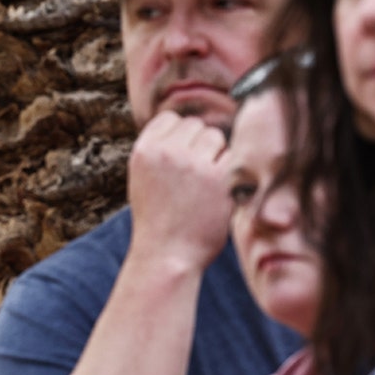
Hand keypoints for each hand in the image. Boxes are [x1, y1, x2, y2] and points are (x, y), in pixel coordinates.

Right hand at [128, 110, 230, 269]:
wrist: (166, 255)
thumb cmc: (156, 220)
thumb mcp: (142, 179)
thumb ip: (159, 151)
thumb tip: (187, 126)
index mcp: (144, 150)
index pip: (170, 119)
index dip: (179, 135)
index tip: (180, 157)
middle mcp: (167, 152)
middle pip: (195, 126)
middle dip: (198, 145)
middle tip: (194, 175)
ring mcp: (193, 163)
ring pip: (215, 137)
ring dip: (215, 155)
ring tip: (204, 183)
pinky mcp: (218, 177)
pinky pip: (231, 157)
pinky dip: (228, 172)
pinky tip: (216, 191)